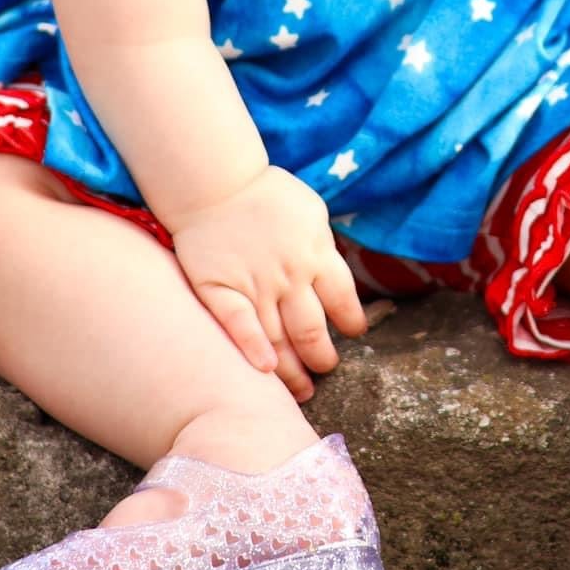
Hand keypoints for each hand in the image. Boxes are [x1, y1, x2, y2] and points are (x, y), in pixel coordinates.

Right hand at [166, 165, 367, 399]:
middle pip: (313, 330)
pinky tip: (264, 370)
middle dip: (323, 357)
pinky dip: (252, 350)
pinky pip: (238, 325)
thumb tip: (337, 278)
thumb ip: (325, 247)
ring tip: (303, 390)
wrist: (215, 180)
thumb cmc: (267, 195)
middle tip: (325, 368)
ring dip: (293, 370)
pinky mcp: (220, 288)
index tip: (353, 334)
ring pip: (278, 338)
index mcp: (316, 253)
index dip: (352, 323)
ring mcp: (254, 284)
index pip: (344, 300)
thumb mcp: (311, 211)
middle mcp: (290, 274)